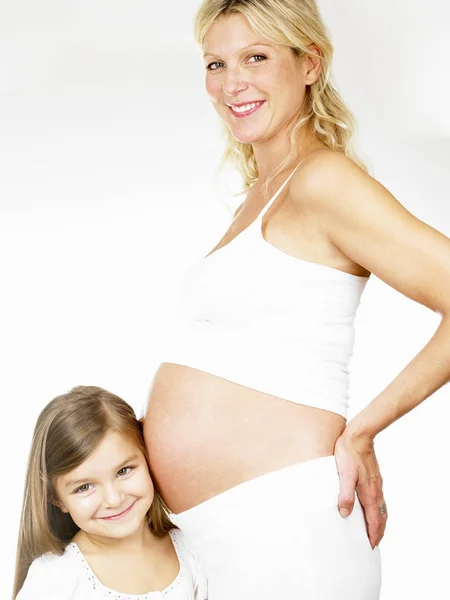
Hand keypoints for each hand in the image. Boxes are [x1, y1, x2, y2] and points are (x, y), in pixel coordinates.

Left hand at [334, 428, 386, 548]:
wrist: (359, 435)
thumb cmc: (349, 453)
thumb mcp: (344, 475)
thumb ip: (345, 494)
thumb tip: (345, 513)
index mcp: (369, 493)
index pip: (374, 520)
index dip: (373, 534)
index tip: (371, 546)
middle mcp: (376, 490)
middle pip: (381, 516)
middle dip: (378, 531)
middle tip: (374, 542)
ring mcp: (376, 483)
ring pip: (381, 507)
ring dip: (379, 520)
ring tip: (374, 528)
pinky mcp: (374, 476)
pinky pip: (379, 498)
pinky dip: (378, 508)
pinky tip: (370, 505)